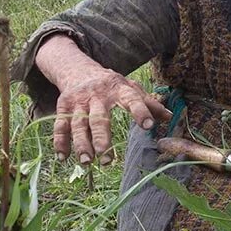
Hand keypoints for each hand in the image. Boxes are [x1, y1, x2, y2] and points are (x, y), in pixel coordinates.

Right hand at [36, 35, 170, 164]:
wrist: (78, 69)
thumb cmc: (111, 85)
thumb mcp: (130, 88)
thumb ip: (149, 103)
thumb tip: (170, 117)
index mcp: (119, 89)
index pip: (132, 99)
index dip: (141, 111)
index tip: (148, 126)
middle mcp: (98, 95)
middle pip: (100, 118)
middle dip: (103, 138)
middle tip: (107, 159)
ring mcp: (79, 101)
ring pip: (79, 124)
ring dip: (81, 143)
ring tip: (87, 161)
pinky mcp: (63, 107)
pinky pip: (60, 125)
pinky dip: (60, 141)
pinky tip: (63, 157)